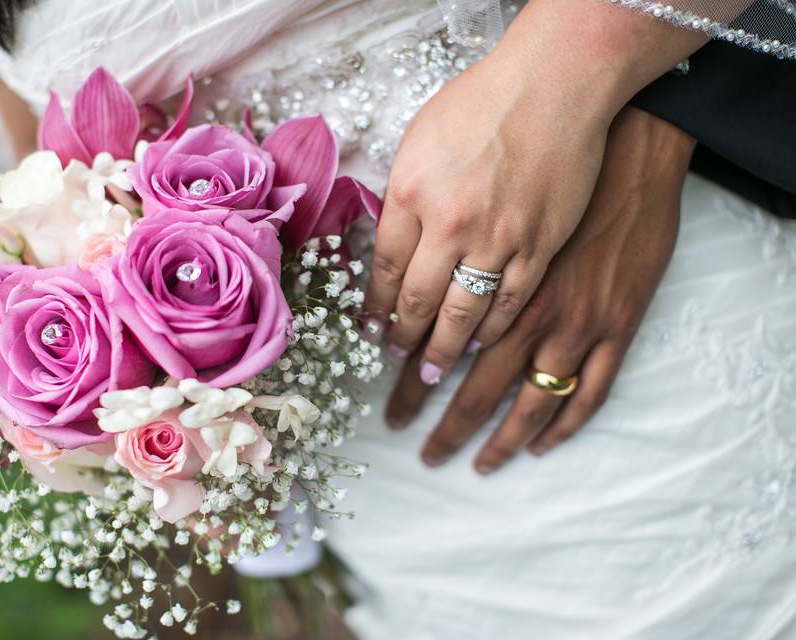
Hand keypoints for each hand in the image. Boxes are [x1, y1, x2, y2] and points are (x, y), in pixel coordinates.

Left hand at [364, 0, 706, 385]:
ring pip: (463, 313)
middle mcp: (449, 225)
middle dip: (403, 338)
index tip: (369, 328)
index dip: (374, 307)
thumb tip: (393, 234)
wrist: (556, 83)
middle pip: (418, 301)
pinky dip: (491, 329)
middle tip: (394, 359)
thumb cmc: (484, 100)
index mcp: (410, 195)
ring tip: (430, 372)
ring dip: (443, 349)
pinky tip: (478, 344)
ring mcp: (498, 239)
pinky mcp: (541, 245)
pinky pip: (510, 302)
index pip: (385, 270)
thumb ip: (405, 193)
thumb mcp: (421, 139)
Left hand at [385, 106, 696, 472]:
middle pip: (467, 377)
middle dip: (429, 409)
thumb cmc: (545, 156)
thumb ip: (430, 221)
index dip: (396, 355)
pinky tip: (539, 447)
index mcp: (482, 268)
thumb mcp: (470, 174)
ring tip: (469, 461)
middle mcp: (523, 306)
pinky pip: (588, 394)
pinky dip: (562, 427)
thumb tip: (390, 256)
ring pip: (526, 399)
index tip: (379, 374)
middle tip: (402, 432)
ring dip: (493, 437)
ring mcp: (574, 322)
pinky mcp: (616, 326)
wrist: (627, 145)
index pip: (420, 326)